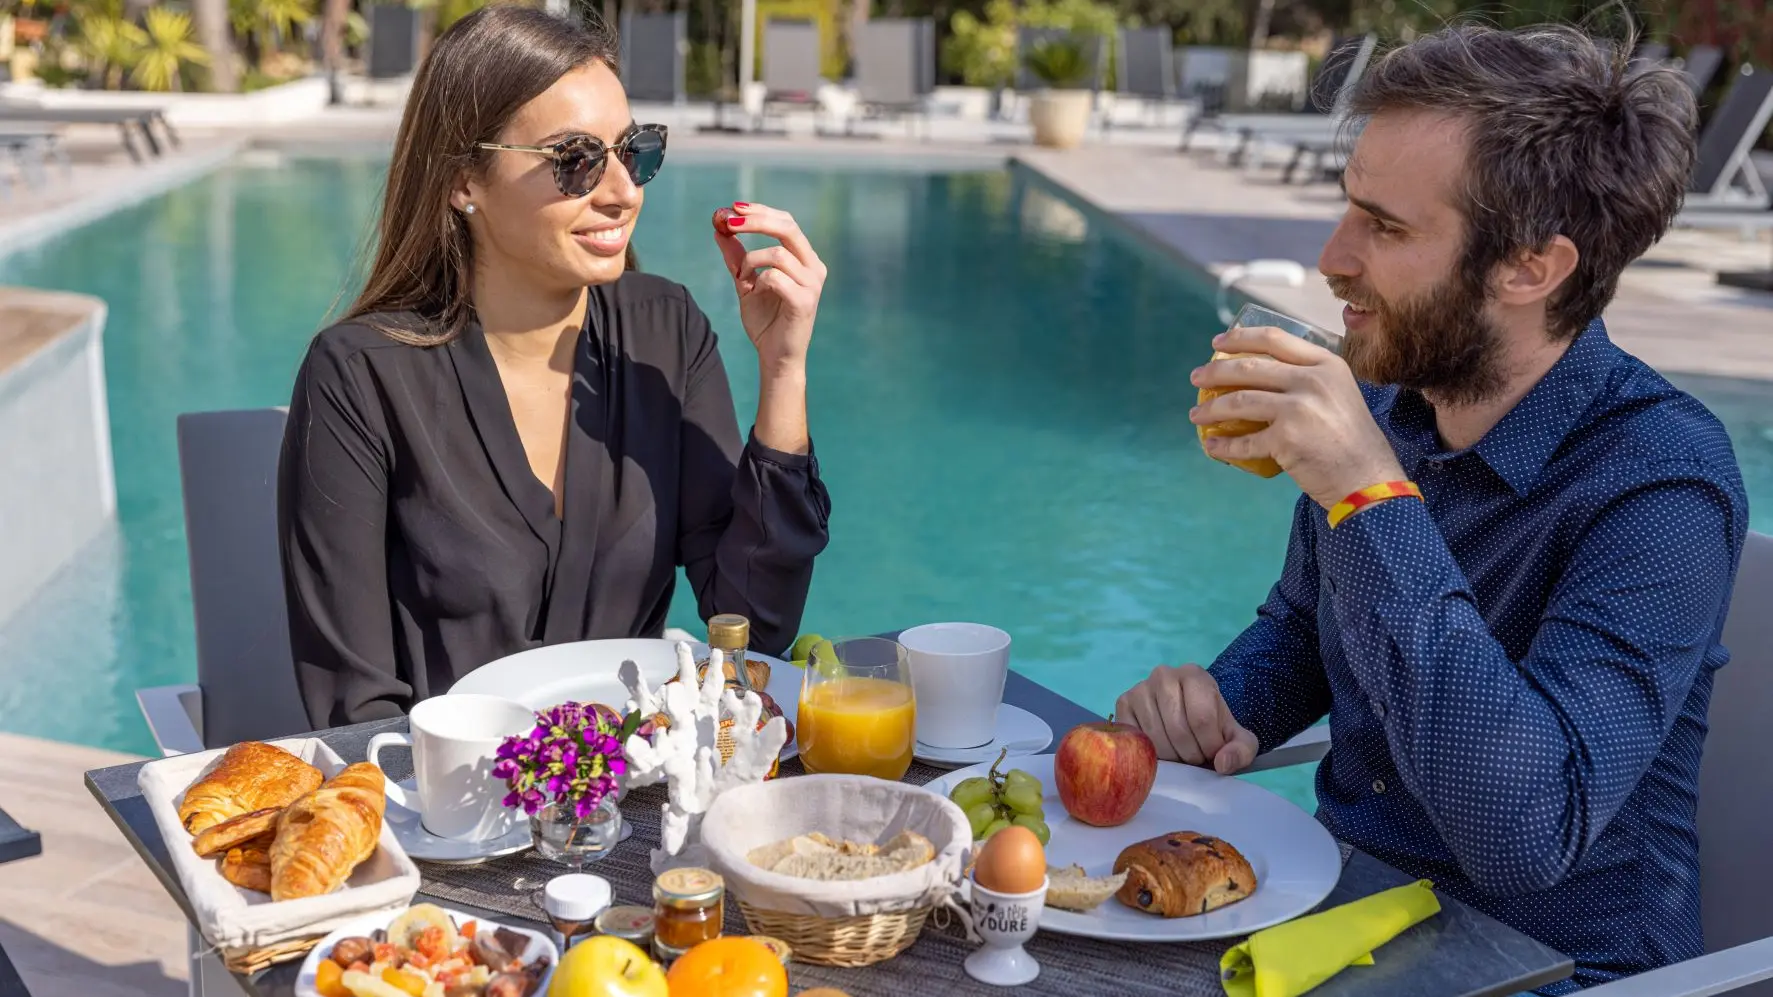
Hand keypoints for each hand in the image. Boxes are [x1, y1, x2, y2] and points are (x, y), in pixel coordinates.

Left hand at [712, 202, 825, 375]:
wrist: (775, 357)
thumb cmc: (766, 321)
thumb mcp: (746, 282)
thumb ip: (736, 256)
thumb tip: (719, 227)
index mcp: (804, 259)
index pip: (786, 222)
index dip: (760, 211)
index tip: (733, 208)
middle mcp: (814, 267)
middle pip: (788, 227)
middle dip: (755, 220)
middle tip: (728, 221)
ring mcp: (812, 284)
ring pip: (777, 253)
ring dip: (750, 260)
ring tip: (741, 278)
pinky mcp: (805, 301)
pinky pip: (775, 277)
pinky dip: (757, 280)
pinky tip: (753, 292)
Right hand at [1116, 664, 1257, 773]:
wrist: (1187, 720)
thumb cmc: (1212, 729)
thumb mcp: (1238, 739)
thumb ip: (1241, 751)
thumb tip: (1223, 763)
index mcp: (1195, 675)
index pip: (1202, 718)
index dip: (1209, 746)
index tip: (1212, 753)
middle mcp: (1164, 674)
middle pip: (1177, 729)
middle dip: (1190, 754)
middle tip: (1195, 758)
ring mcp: (1140, 688)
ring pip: (1155, 737)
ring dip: (1170, 757)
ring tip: (1179, 755)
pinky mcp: (1122, 704)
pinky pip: (1134, 738)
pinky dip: (1148, 753)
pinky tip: (1159, 751)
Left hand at [1188, 325, 1405, 508]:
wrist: (1367, 479)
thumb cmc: (1352, 440)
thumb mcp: (1339, 394)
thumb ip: (1308, 380)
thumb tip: (1260, 373)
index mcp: (1326, 364)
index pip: (1274, 339)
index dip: (1240, 337)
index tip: (1217, 343)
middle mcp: (1312, 380)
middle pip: (1249, 367)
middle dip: (1215, 371)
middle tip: (1197, 378)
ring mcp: (1298, 409)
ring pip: (1239, 401)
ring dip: (1210, 408)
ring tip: (1196, 415)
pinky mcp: (1286, 439)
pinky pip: (1243, 442)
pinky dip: (1223, 446)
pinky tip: (1212, 446)